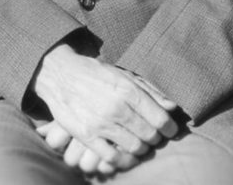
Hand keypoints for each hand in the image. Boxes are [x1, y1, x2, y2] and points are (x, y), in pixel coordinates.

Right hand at [33, 46, 179, 174]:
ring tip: (142, 145)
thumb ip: (149, 90)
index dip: (169, 128)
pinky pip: (112, 157)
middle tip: (155, 138)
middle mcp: (117, 107)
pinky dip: (124, 160)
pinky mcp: (86, 135)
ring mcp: (101, 123)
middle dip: (156, 139)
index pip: (160, 118)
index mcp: (128, 89)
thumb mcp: (124, 74)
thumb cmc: (95, 73)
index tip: (170, 130)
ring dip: (142, 150)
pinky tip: (127, 156)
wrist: (59, 74)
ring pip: (134, 147)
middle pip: (149, 134)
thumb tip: (173, 106)